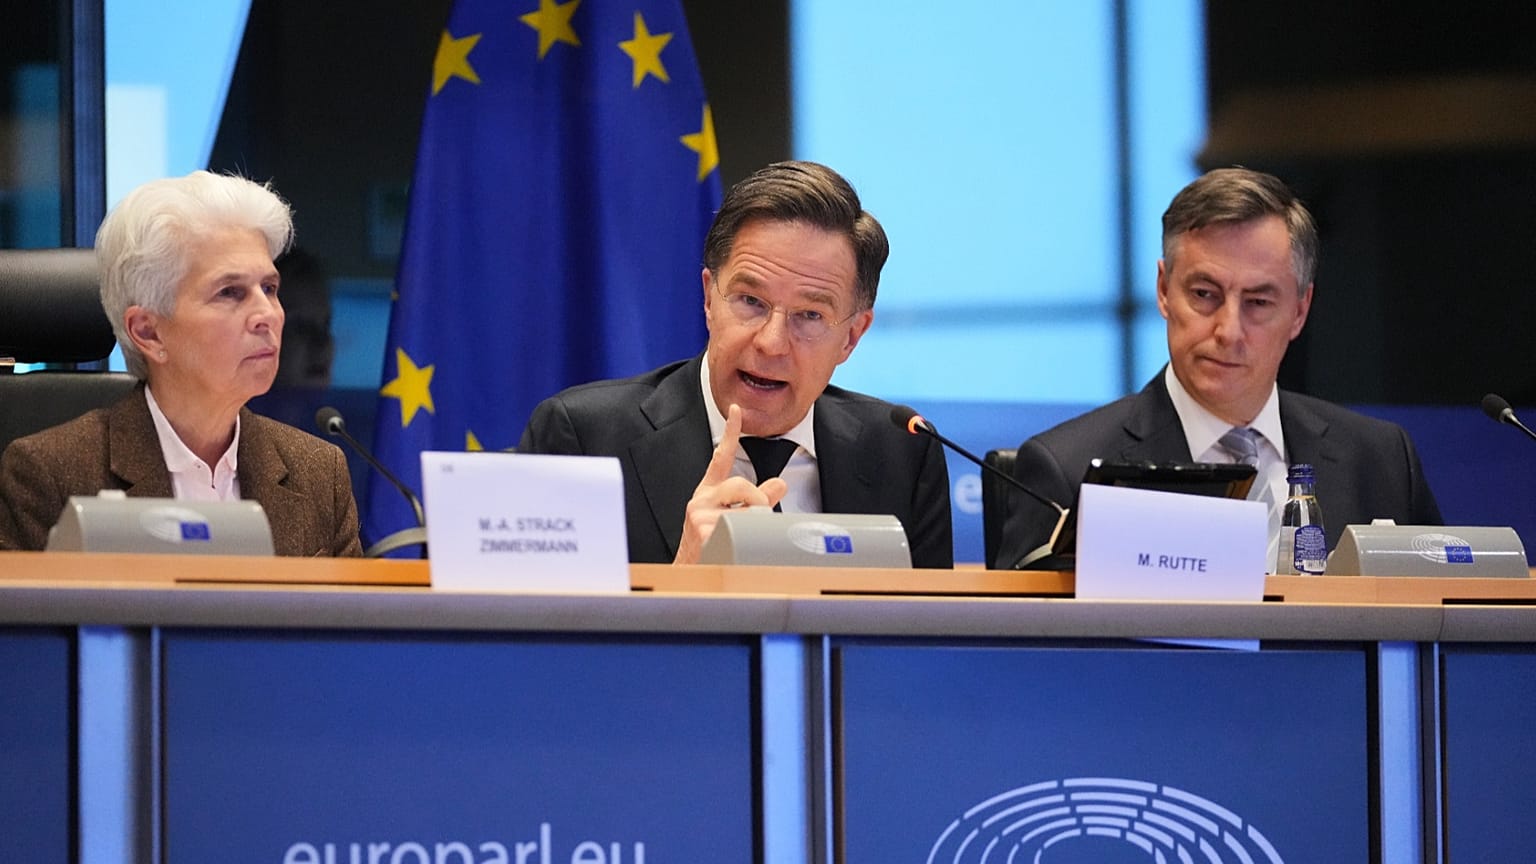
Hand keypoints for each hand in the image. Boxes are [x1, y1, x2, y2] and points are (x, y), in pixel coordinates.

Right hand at [673, 403, 787, 563]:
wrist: (688, 573)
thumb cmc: (711, 545)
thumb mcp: (732, 518)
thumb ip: (758, 500)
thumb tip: (780, 483)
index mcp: (708, 493)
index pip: (720, 457)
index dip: (730, 433)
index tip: (736, 410)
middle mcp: (701, 499)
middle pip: (741, 484)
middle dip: (757, 500)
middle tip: (759, 516)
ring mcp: (700, 514)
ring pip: (744, 508)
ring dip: (752, 524)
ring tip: (740, 539)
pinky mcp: (702, 530)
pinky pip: (737, 528)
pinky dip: (742, 539)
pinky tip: (727, 548)